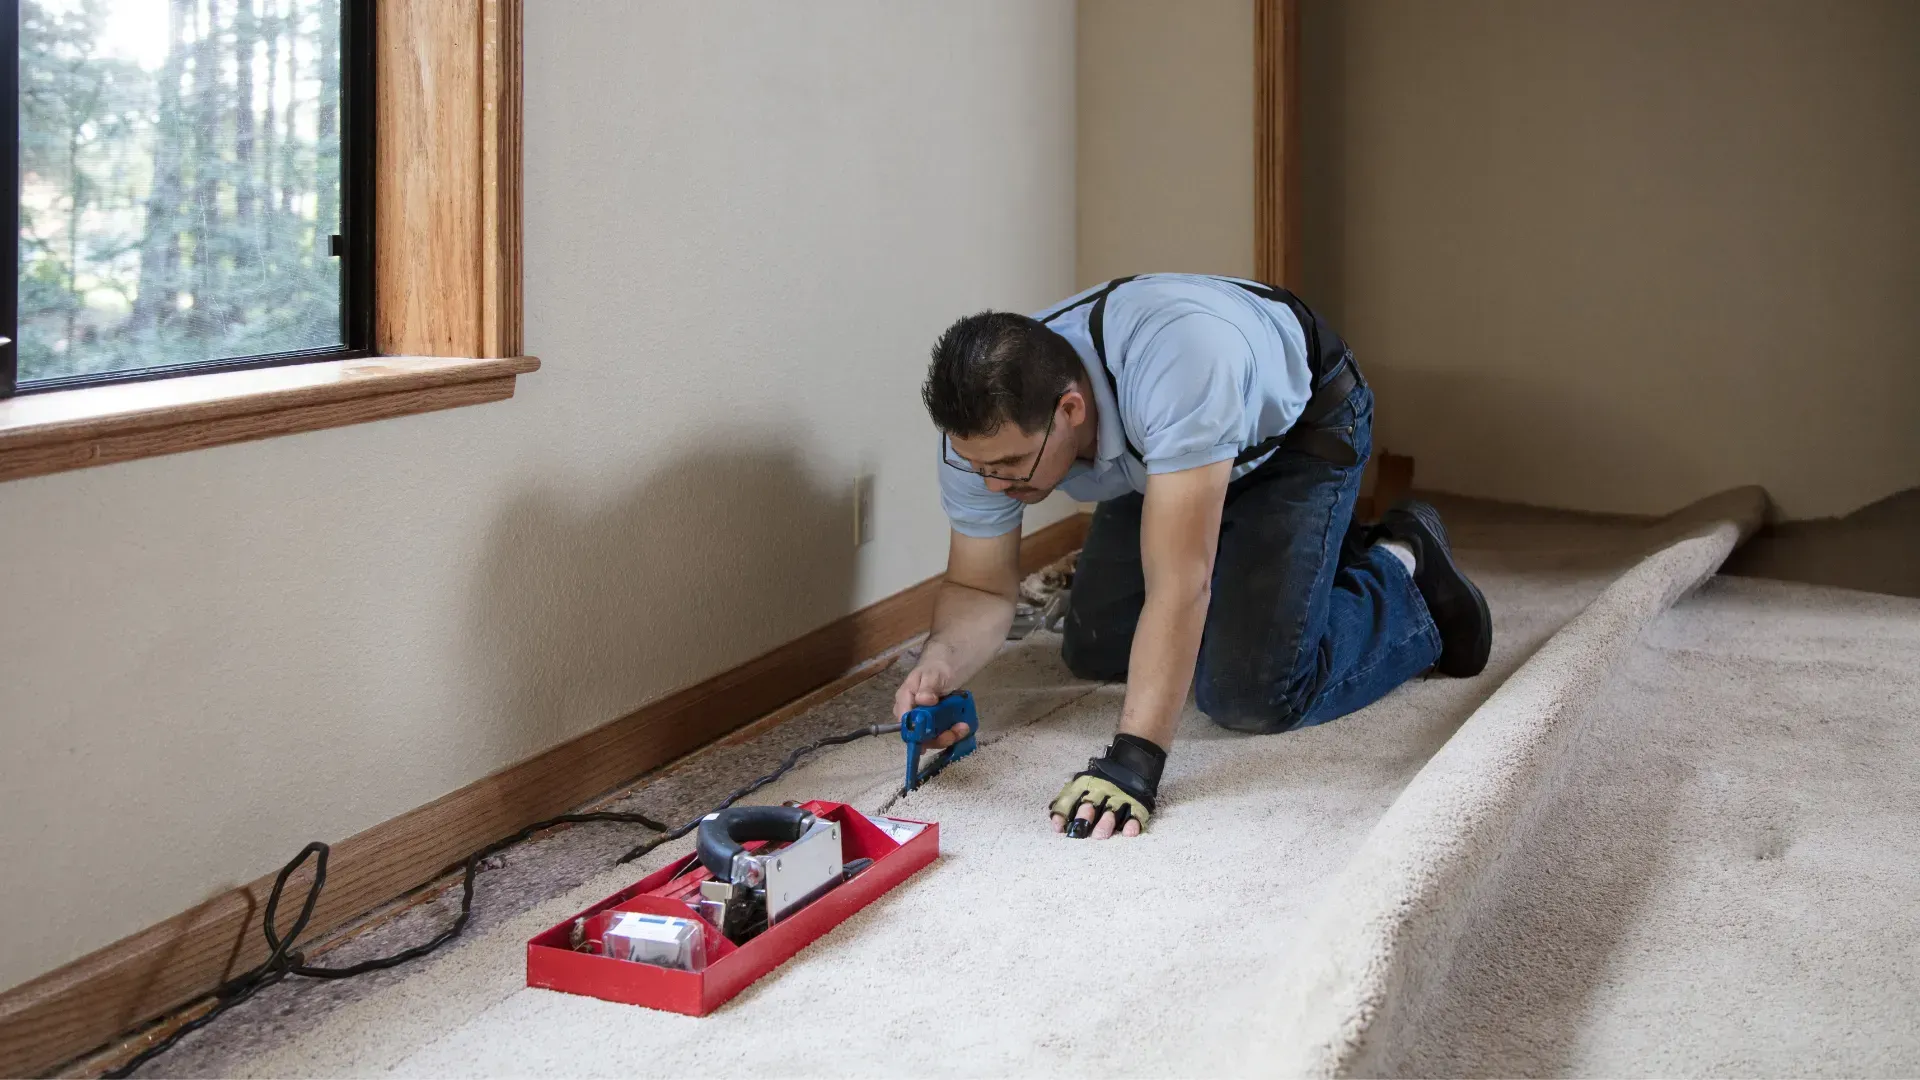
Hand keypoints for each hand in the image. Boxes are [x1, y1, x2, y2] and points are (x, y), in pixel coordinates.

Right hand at [893, 658, 970, 749]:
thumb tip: (923, 700)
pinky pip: (940, 735)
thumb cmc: (935, 671)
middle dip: (938, 738)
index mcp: (904, 701)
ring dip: (948, 736)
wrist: (945, 671)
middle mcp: (910, 715)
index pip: (904, 723)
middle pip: (918, 736)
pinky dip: (952, 734)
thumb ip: (927, 688)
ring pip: (930, 739)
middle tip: (957, 730)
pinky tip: (962, 727)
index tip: (936, 733)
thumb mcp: (932, 676)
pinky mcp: (933, 725)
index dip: (918, 733)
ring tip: (963, 727)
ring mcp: (922, 722)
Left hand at [1047, 734, 1164, 840]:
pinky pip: (1136, 814)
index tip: (1058, 827)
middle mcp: (1101, 791)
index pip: (1070, 799)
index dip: (1062, 813)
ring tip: (1100, 835)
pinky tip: (1128, 833)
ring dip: (1105, 823)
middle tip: (1080, 831)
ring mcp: (1120, 797)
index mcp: (1084, 786)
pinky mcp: (1137, 803)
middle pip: (1090, 805)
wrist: (1132, 761)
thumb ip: (1067, 802)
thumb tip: (1057, 824)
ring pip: (1111, 811)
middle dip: (1084, 818)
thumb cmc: (1099, 782)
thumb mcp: (1081, 785)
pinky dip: (1133, 823)